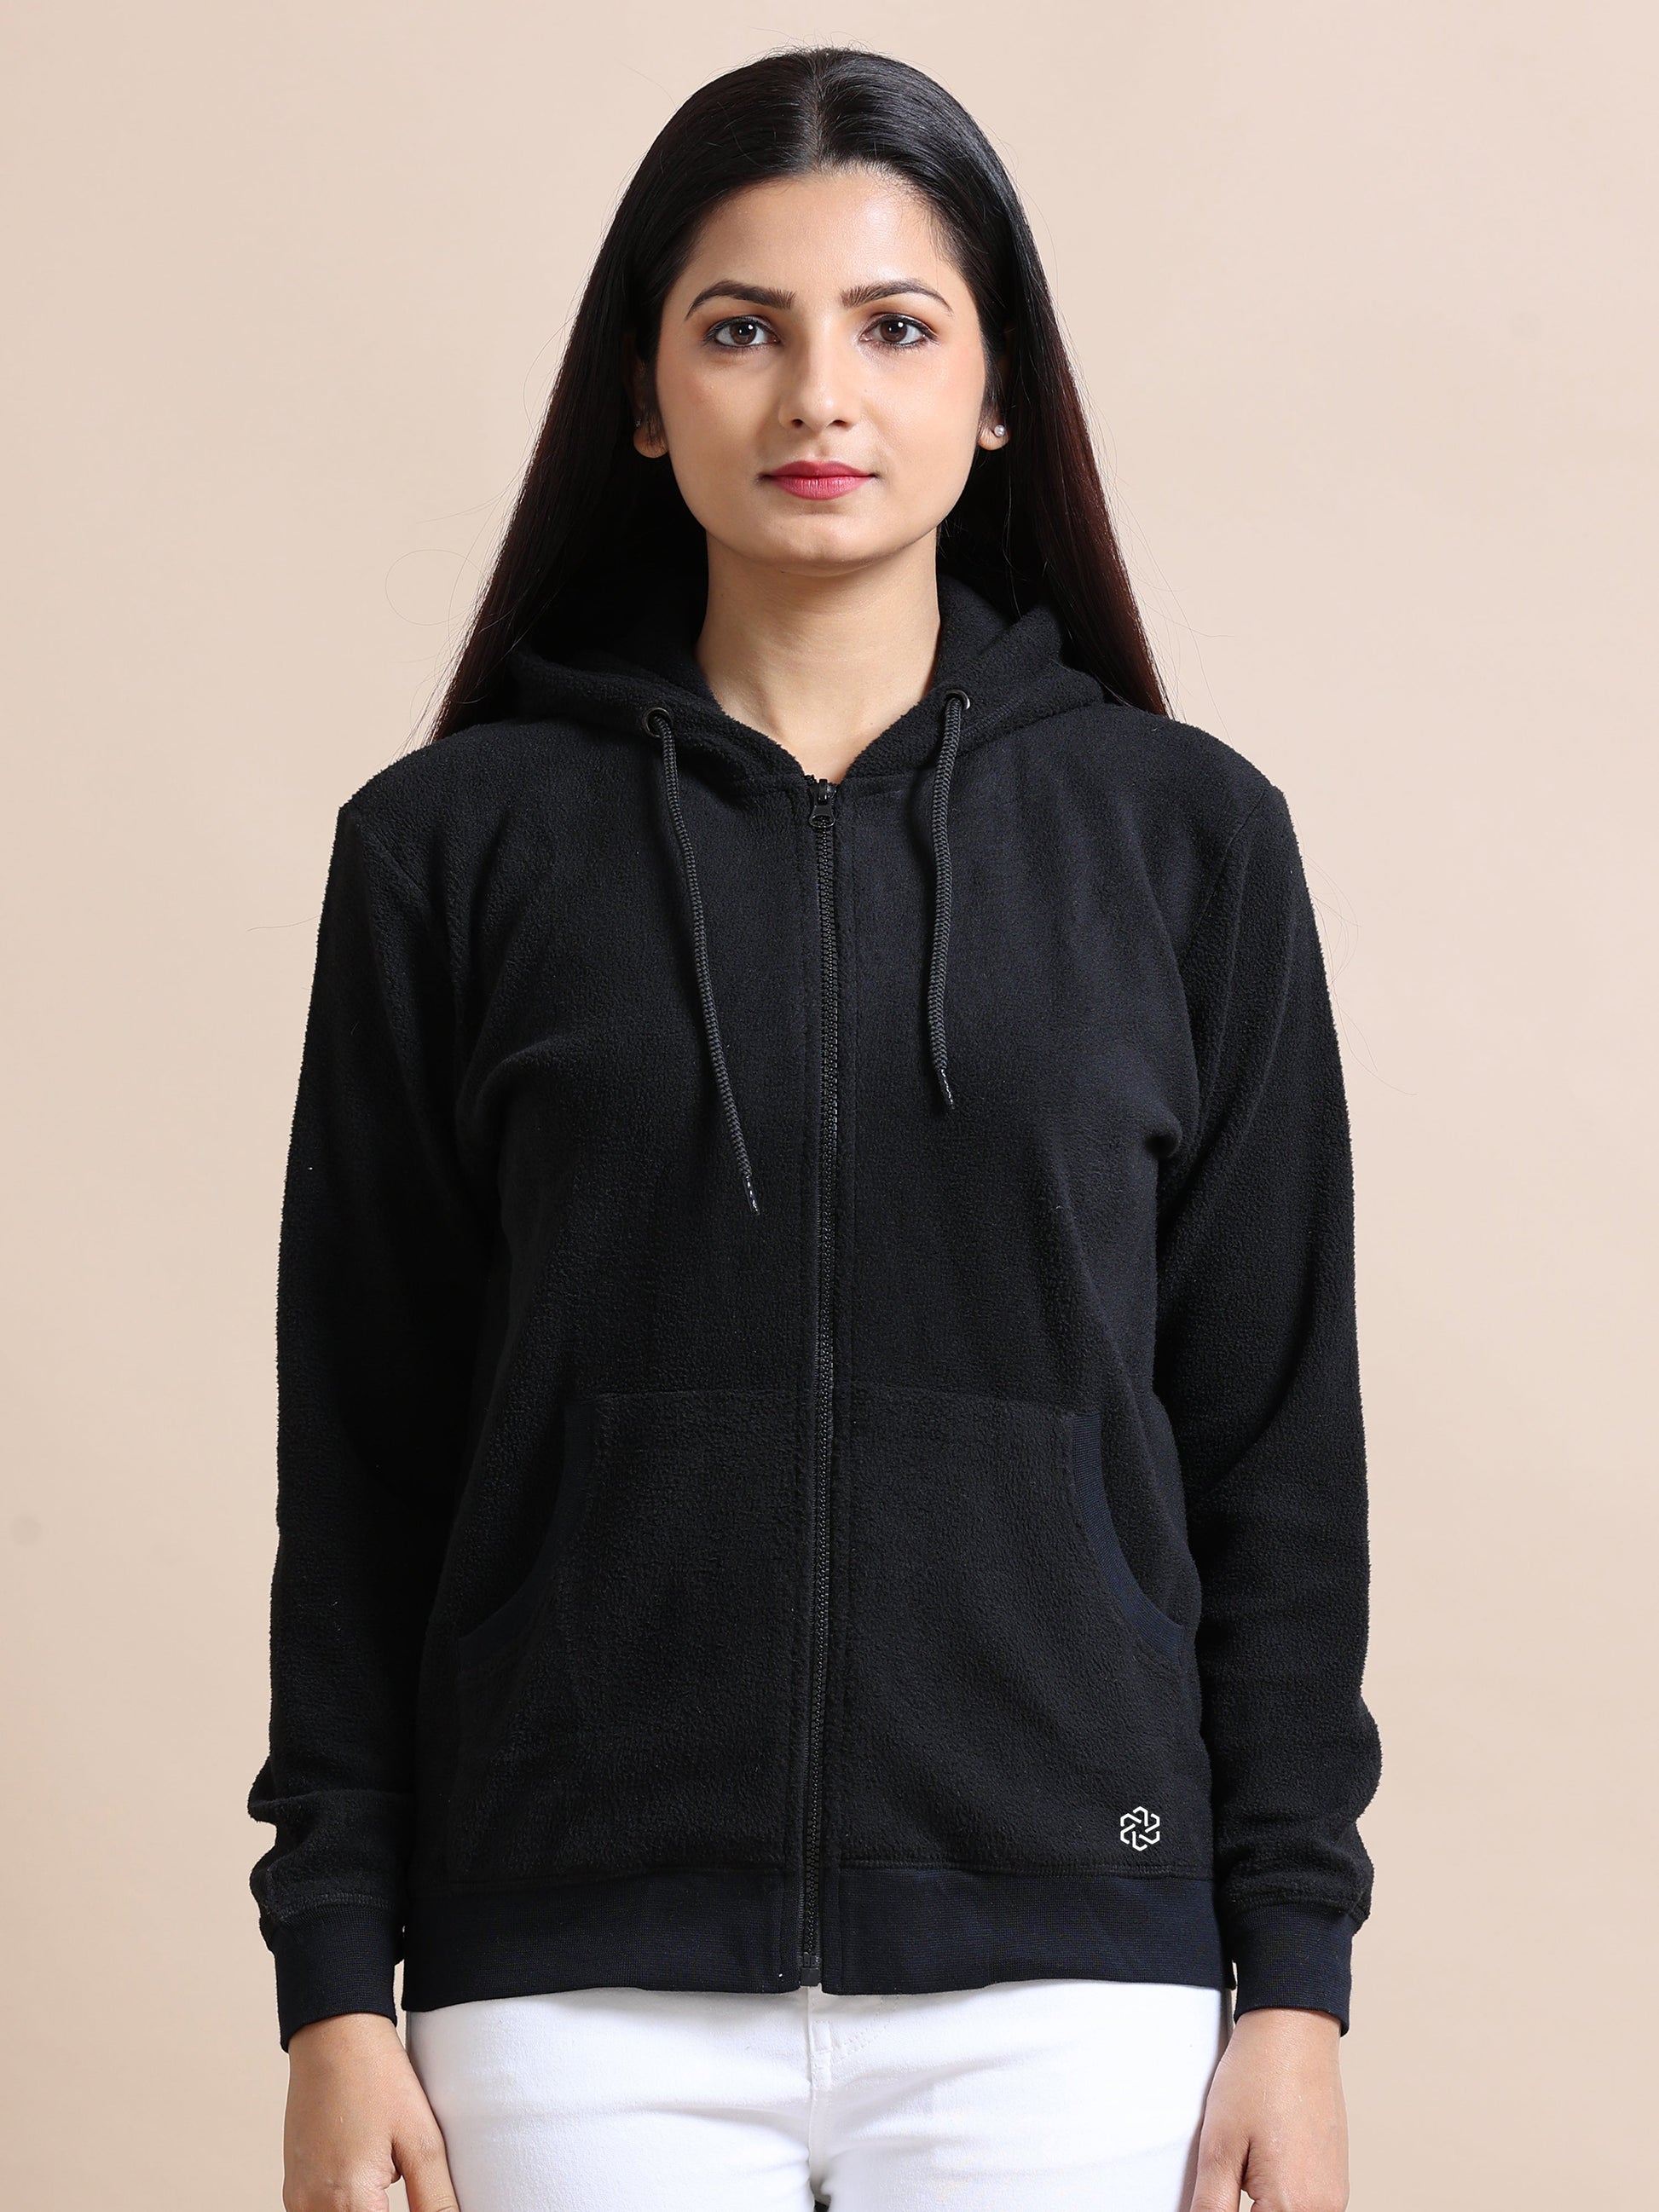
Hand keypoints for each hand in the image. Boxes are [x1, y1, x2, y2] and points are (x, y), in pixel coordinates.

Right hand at [282, 2011, 459, 2211]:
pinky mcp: (294, 2188)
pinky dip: (349, 2205)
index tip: (425, 2197)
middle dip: (390, 2209)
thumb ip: (435, 2199)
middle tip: (405, 2176)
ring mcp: (297, 2199)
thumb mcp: (421, 2139)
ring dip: (369, 2208)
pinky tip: (372, 2178)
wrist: (333, 2033)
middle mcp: (312, 2208)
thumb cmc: (378, 2078)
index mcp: (348, 2201)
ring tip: (391, 2175)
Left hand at [1188, 2005, 1347, 2211]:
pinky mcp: (1335, 2179)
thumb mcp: (1219, 2145)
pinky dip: (1279, 2194)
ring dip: (1262, 2204)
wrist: (1294, 2029)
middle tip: (1229, 2170)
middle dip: (1244, 2205)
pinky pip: (1305, 2204)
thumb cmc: (1258, 2076)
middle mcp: (1324, 2209)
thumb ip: (1211, 2205)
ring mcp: (1334, 2195)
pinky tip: (1261, 2161)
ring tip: (1243, 2162)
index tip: (1215, 2193)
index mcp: (1294, 2207)